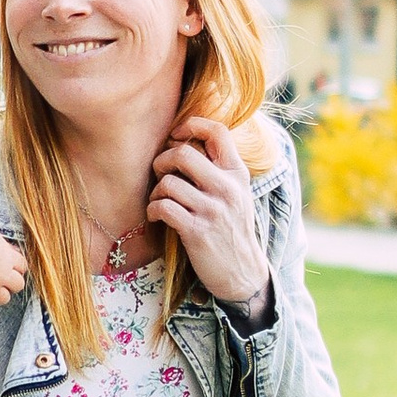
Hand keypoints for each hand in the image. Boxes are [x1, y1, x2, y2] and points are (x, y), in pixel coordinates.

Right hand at [0, 210, 30, 309]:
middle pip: (18, 285)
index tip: (8, 266)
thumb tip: (13, 253)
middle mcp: (2, 274)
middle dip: (11, 282)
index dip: (16, 267)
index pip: (23, 268)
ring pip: (4, 299)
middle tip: (1, 277)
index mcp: (8, 258)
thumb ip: (6, 248)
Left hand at [149, 112, 269, 320]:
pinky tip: (157, 216)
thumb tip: (183, 141)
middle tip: (161, 173)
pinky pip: (163, 207)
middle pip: (183, 153)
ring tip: (159, 200)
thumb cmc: (232, 228)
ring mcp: (213, 210)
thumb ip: (218, 169)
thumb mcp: (236, 193)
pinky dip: (153, 210)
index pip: (218, 131)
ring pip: (168, 182)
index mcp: (237, 174)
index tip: (175, 135)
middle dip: (162, 160)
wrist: (243, 272)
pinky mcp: (197, 231)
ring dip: (156, 191)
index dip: (191, 125)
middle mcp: (227, 188)